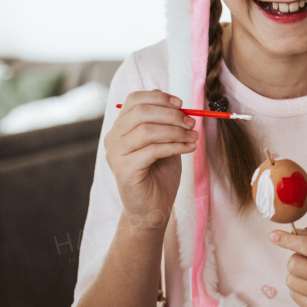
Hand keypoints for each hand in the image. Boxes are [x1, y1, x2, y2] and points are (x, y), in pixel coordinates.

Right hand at [104, 90, 195, 229]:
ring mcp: (116, 154)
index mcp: (121, 128)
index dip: (159, 98)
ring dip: (176, 131)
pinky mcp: (124, 169)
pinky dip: (175, 146)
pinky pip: (152, 150)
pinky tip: (189, 148)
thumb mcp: (165, 142)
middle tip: (191, 123)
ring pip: (147, 130)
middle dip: (171, 115)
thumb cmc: (159, 174)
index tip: (181, 104)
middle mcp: (113, 138)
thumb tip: (176, 102)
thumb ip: (166, 123)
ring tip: (193, 138)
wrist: (153, 208)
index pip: (134, 100)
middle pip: (140, 112)